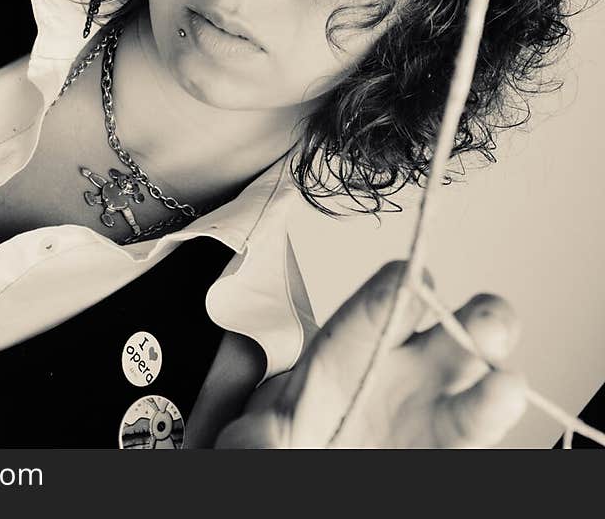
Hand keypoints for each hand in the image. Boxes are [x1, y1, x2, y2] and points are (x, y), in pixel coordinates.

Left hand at [215, 261, 526, 448]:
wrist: (311, 475)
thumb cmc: (289, 444)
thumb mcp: (254, 438)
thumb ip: (254, 439)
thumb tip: (259, 445)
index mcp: (355, 349)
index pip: (380, 304)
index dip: (398, 289)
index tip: (411, 282)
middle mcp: (407, 374)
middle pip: (454, 329)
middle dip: (477, 319)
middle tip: (484, 326)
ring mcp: (436, 416)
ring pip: (482, 384)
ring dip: (497, 384)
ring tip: (503, 387)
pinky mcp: (450, 454)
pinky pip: (481, 436)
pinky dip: (493, 423)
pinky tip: (498, 413)